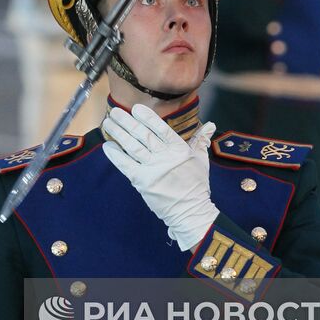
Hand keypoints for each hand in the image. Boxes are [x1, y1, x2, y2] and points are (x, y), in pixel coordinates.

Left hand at [102, 104, 218, 250]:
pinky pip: (125, 165)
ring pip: (132, 146)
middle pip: (142, 134)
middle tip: (114, 111)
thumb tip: (211, 125)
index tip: (136, 108)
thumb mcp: (202, 160)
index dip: (148, 117)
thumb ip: (201, 140)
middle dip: (127, 121)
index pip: (161, 128)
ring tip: (108, 123)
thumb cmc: (197, 185)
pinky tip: (108, 146)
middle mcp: (164, 157)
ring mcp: (152, 169)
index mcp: (179, 149)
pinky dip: (115, 155)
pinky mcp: (142, 182)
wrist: (190, 211)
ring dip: (118, 133)